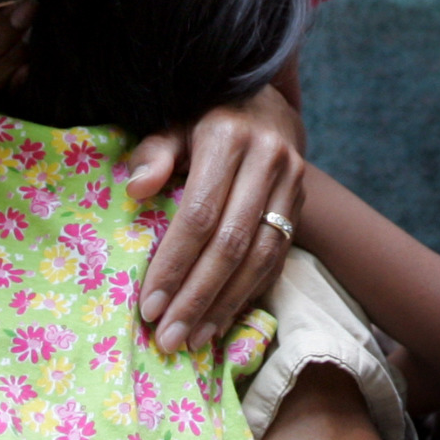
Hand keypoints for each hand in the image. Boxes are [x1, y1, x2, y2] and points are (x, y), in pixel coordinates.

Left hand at [123, 83, 306, 351]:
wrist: (265, 99)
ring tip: (193, 339)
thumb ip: (154, 151)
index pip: (200, 214)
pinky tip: (221, 319)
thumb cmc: (202, 115)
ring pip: (261, 256)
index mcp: (228, 138)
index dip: (175, 263)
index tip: (149, 306)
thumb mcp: (173, 122)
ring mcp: (292, 182)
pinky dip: (249, 293)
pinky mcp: (302, 202)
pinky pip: (278, 257)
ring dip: (225, 304)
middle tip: (169, 338)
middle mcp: (267, 160)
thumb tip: (137, 188)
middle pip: (232, 243)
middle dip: (198, 297)